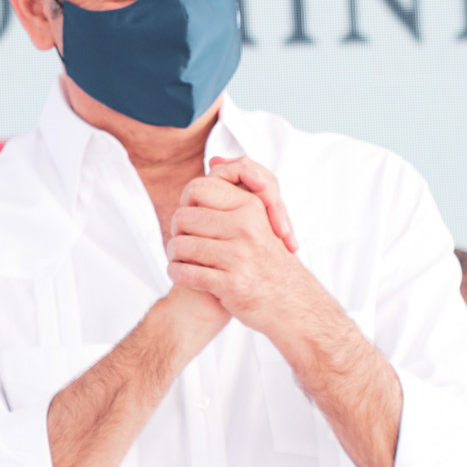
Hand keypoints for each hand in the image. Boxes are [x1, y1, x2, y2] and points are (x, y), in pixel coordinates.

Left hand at [166, 160, 319, 331]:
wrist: (292, 305)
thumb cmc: (269, 261)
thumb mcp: (260, 220)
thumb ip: (237, 192)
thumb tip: (216, 161)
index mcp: (250, 207)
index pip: (197, 188)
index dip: (186, 203)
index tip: (191, 220)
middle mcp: (246, 228)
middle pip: (183, 217)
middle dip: (176, 232)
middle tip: (181, 243)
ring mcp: (239, 256)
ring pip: (180, 246)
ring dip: (174, 256)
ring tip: (180, 260)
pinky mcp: (231, 284)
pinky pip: (185, 274)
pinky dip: (177, 275)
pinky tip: (182, 275)